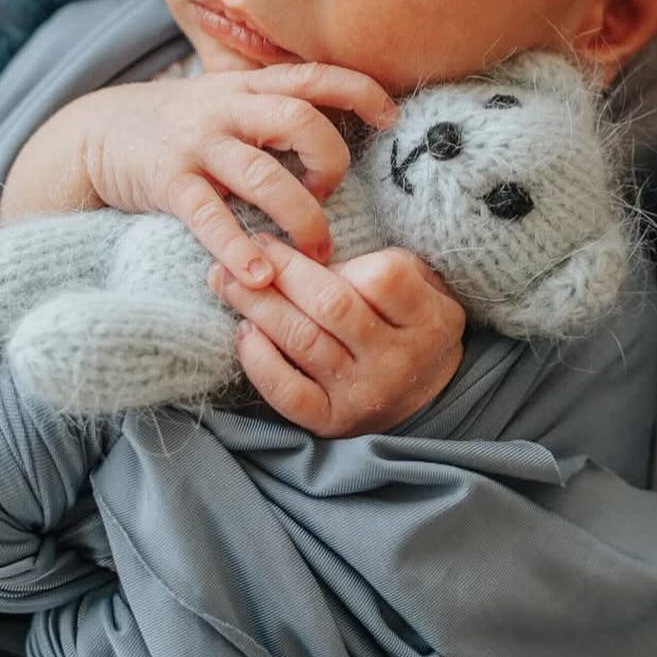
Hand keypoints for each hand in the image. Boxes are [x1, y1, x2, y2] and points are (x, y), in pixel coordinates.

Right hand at [82, 64, 397, 290]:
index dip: (359, 90)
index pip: (313, 75)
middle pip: (300, 120)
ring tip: (314, 253)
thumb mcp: (227, 100)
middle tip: (328, 196)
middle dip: (332, 162)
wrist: (96, 134)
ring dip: (301, 217)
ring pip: (264, 175)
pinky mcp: (168, 183)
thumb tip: (344, 121)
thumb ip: (274, 106)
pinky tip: (260, 277)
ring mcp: (197, 145)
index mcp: (248, 87)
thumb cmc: (180, 124)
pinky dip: (239, 249)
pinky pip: (210, 217)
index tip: (391, 117)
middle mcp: (227, 109)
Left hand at [206, 231, 466, 436]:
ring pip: (304, 342)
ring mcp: (363, 394)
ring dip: (258, 306)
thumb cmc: (411, 321)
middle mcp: (396, 360)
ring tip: (228, 280)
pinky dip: (259, 360)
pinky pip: (288, 392)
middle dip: (282, 271)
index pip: (383, 278)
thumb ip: (378, 264)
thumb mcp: (422, 285)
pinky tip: (244, 332)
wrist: (429, 395)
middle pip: (331, 307)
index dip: (336, 256)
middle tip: (247, 247)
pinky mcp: (331, 422)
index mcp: (427, 319)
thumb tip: (304, 250)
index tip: (294, 235)